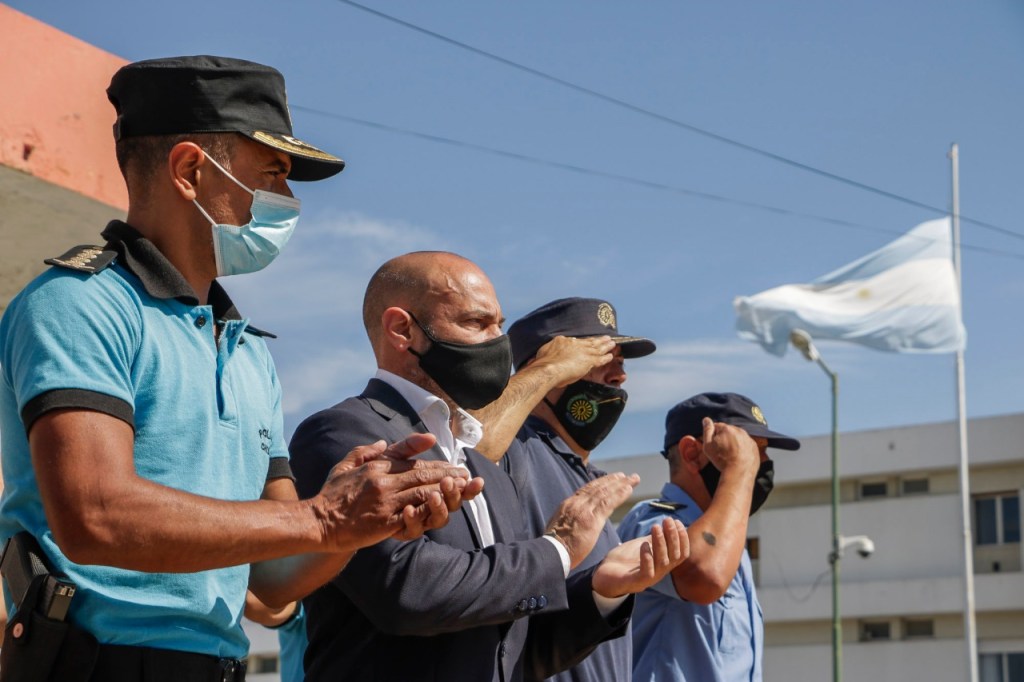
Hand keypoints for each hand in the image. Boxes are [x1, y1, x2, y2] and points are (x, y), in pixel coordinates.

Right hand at [313, 433, 484, 549]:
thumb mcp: (346, 465)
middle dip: (448, 474)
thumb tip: (385, 444)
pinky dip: (431, 509)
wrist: (317, 522)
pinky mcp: (386, 521)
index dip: (436, 463)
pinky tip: (445, 507)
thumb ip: (366, 452)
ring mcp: (386, 501)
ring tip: (463, 489)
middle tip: (466, 475)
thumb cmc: (331, 495)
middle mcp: (384, 481)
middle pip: (424, 474)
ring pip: (424, 491)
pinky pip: (414, 513)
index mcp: (377, 467)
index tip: (453, 464)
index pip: (413, 461)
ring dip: (447, 489)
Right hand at [531, 335, 615, 387]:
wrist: (548, 369)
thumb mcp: (544, 351)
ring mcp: (583, 352)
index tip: (587, 341)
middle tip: (606, 337)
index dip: (583, 341)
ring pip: (597, 348)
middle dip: (598, 340)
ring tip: (612, 343)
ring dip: (605, 346)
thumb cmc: (543, 363)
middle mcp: (575, 344)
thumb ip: (550, 351)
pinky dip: (606, 358)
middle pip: (589, 341)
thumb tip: (549, 352)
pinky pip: (600, 359)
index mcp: (564, 341)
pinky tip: (610, 356)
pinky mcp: (589, 361)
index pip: (576, 341)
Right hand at [544, 472, 639, 568]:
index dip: (599, 483)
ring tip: (632, 478)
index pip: (586, 490)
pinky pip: (609, 502)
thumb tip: (573, 522)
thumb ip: (569, 520)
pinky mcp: (592, 519)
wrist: (551, 553)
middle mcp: (576, 503)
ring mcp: (584, 510)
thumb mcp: (559, 527)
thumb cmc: (554, 547)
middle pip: (597, 487)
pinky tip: (629, 489)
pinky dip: (620, 494)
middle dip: (612, 480)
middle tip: (624, 475)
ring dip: (621, 484)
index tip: (610, 479)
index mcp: (568, 505)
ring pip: (605, 492)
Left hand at [592, 518, 688, 597]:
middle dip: (673, 536)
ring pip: (662, 562)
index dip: (683, 538)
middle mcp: (659, 573)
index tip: (677, 521)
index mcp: (663, 564)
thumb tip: (669, 524)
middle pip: (674, 556)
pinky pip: (646, 572)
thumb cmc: (625, 560)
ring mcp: (649, 579)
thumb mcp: (643, 546)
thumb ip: (656, 538)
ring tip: (655, 527)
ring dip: (660, 543)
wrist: (604, 576)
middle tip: (667, 520)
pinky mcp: (636, 582)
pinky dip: (647, 558)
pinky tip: (644, 544)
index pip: (681, 554)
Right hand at [700, 418, 759, 475]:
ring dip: (734, 443)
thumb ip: (707, 431)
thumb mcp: (708, 446)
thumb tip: (706, 419)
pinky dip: (742, 448)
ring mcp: (748, 438)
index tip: (714, 445)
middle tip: (722, 451)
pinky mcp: (755, 447)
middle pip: (728, 431)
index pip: (717, 427)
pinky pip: (746, 444)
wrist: (739, 473)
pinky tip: (738, 457)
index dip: (713, 436)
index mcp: (727, 428)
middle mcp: (739, 430)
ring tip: (730, 455)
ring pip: (738, 437)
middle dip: (724, 438)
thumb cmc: (722, 460)